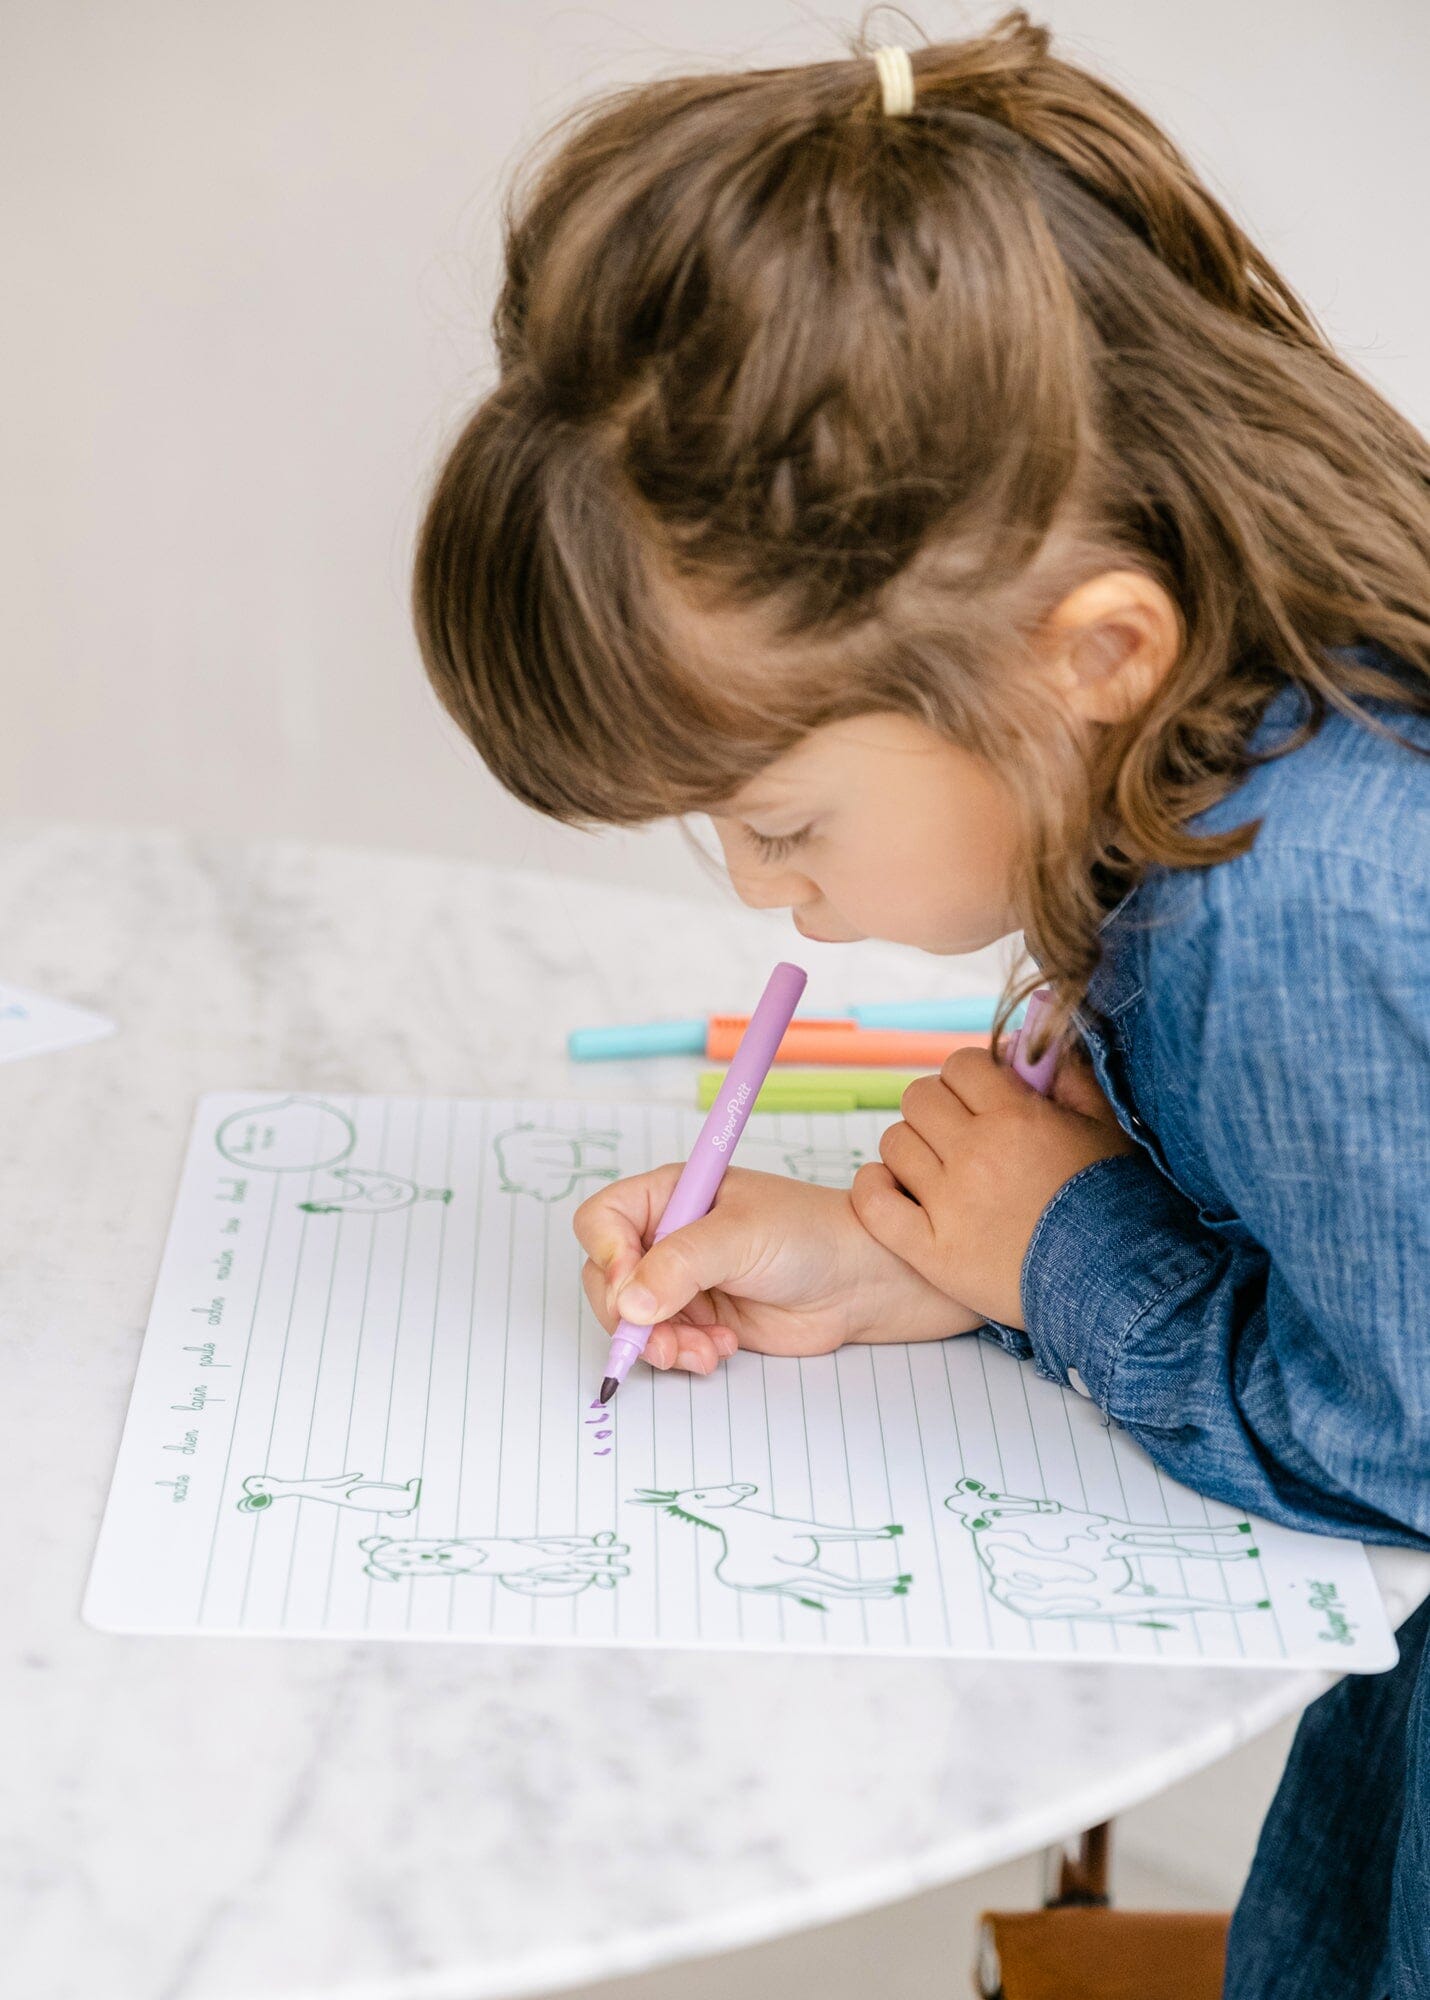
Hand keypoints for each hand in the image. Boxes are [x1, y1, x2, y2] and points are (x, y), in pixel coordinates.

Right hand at [574, 1166, 980, 1375]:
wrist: (860, 1281)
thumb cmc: (810, 1234)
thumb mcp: (741, 1237)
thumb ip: (680, 1265)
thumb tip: (629, 1304)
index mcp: (670, 1196)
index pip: (602, 1220)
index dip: (607, 1255)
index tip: (631, 1289)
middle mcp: (668, 1237)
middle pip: (607, 1278)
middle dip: (628, 1316)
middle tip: (660, 1339)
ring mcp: (681, 1282)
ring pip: (632, 1321)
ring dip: (658, 1344)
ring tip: (700, 1351)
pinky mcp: (700, 1320)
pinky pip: (664, 1345)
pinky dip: (683, 1354)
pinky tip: (721, 1349)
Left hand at [851, 1046, 1135, 1328]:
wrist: (1117, 1285)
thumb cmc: (1113, 1203)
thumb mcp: (1105, 1128)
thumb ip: (1070, 1079)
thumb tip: (1030, 1048)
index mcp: (1017, 1118)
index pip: (960, 1065)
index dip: (969, 1077)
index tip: (981, 1097)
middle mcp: (976, 1155)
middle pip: (919, 1099)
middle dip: (938, 1108)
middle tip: (958, 1134)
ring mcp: (950, 1204)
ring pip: (894, 1144)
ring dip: (912, 1149)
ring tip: (937, 1168)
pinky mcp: (932, 1251)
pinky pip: (873, 1202)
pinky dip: (875, 1189)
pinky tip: (895, 1189)